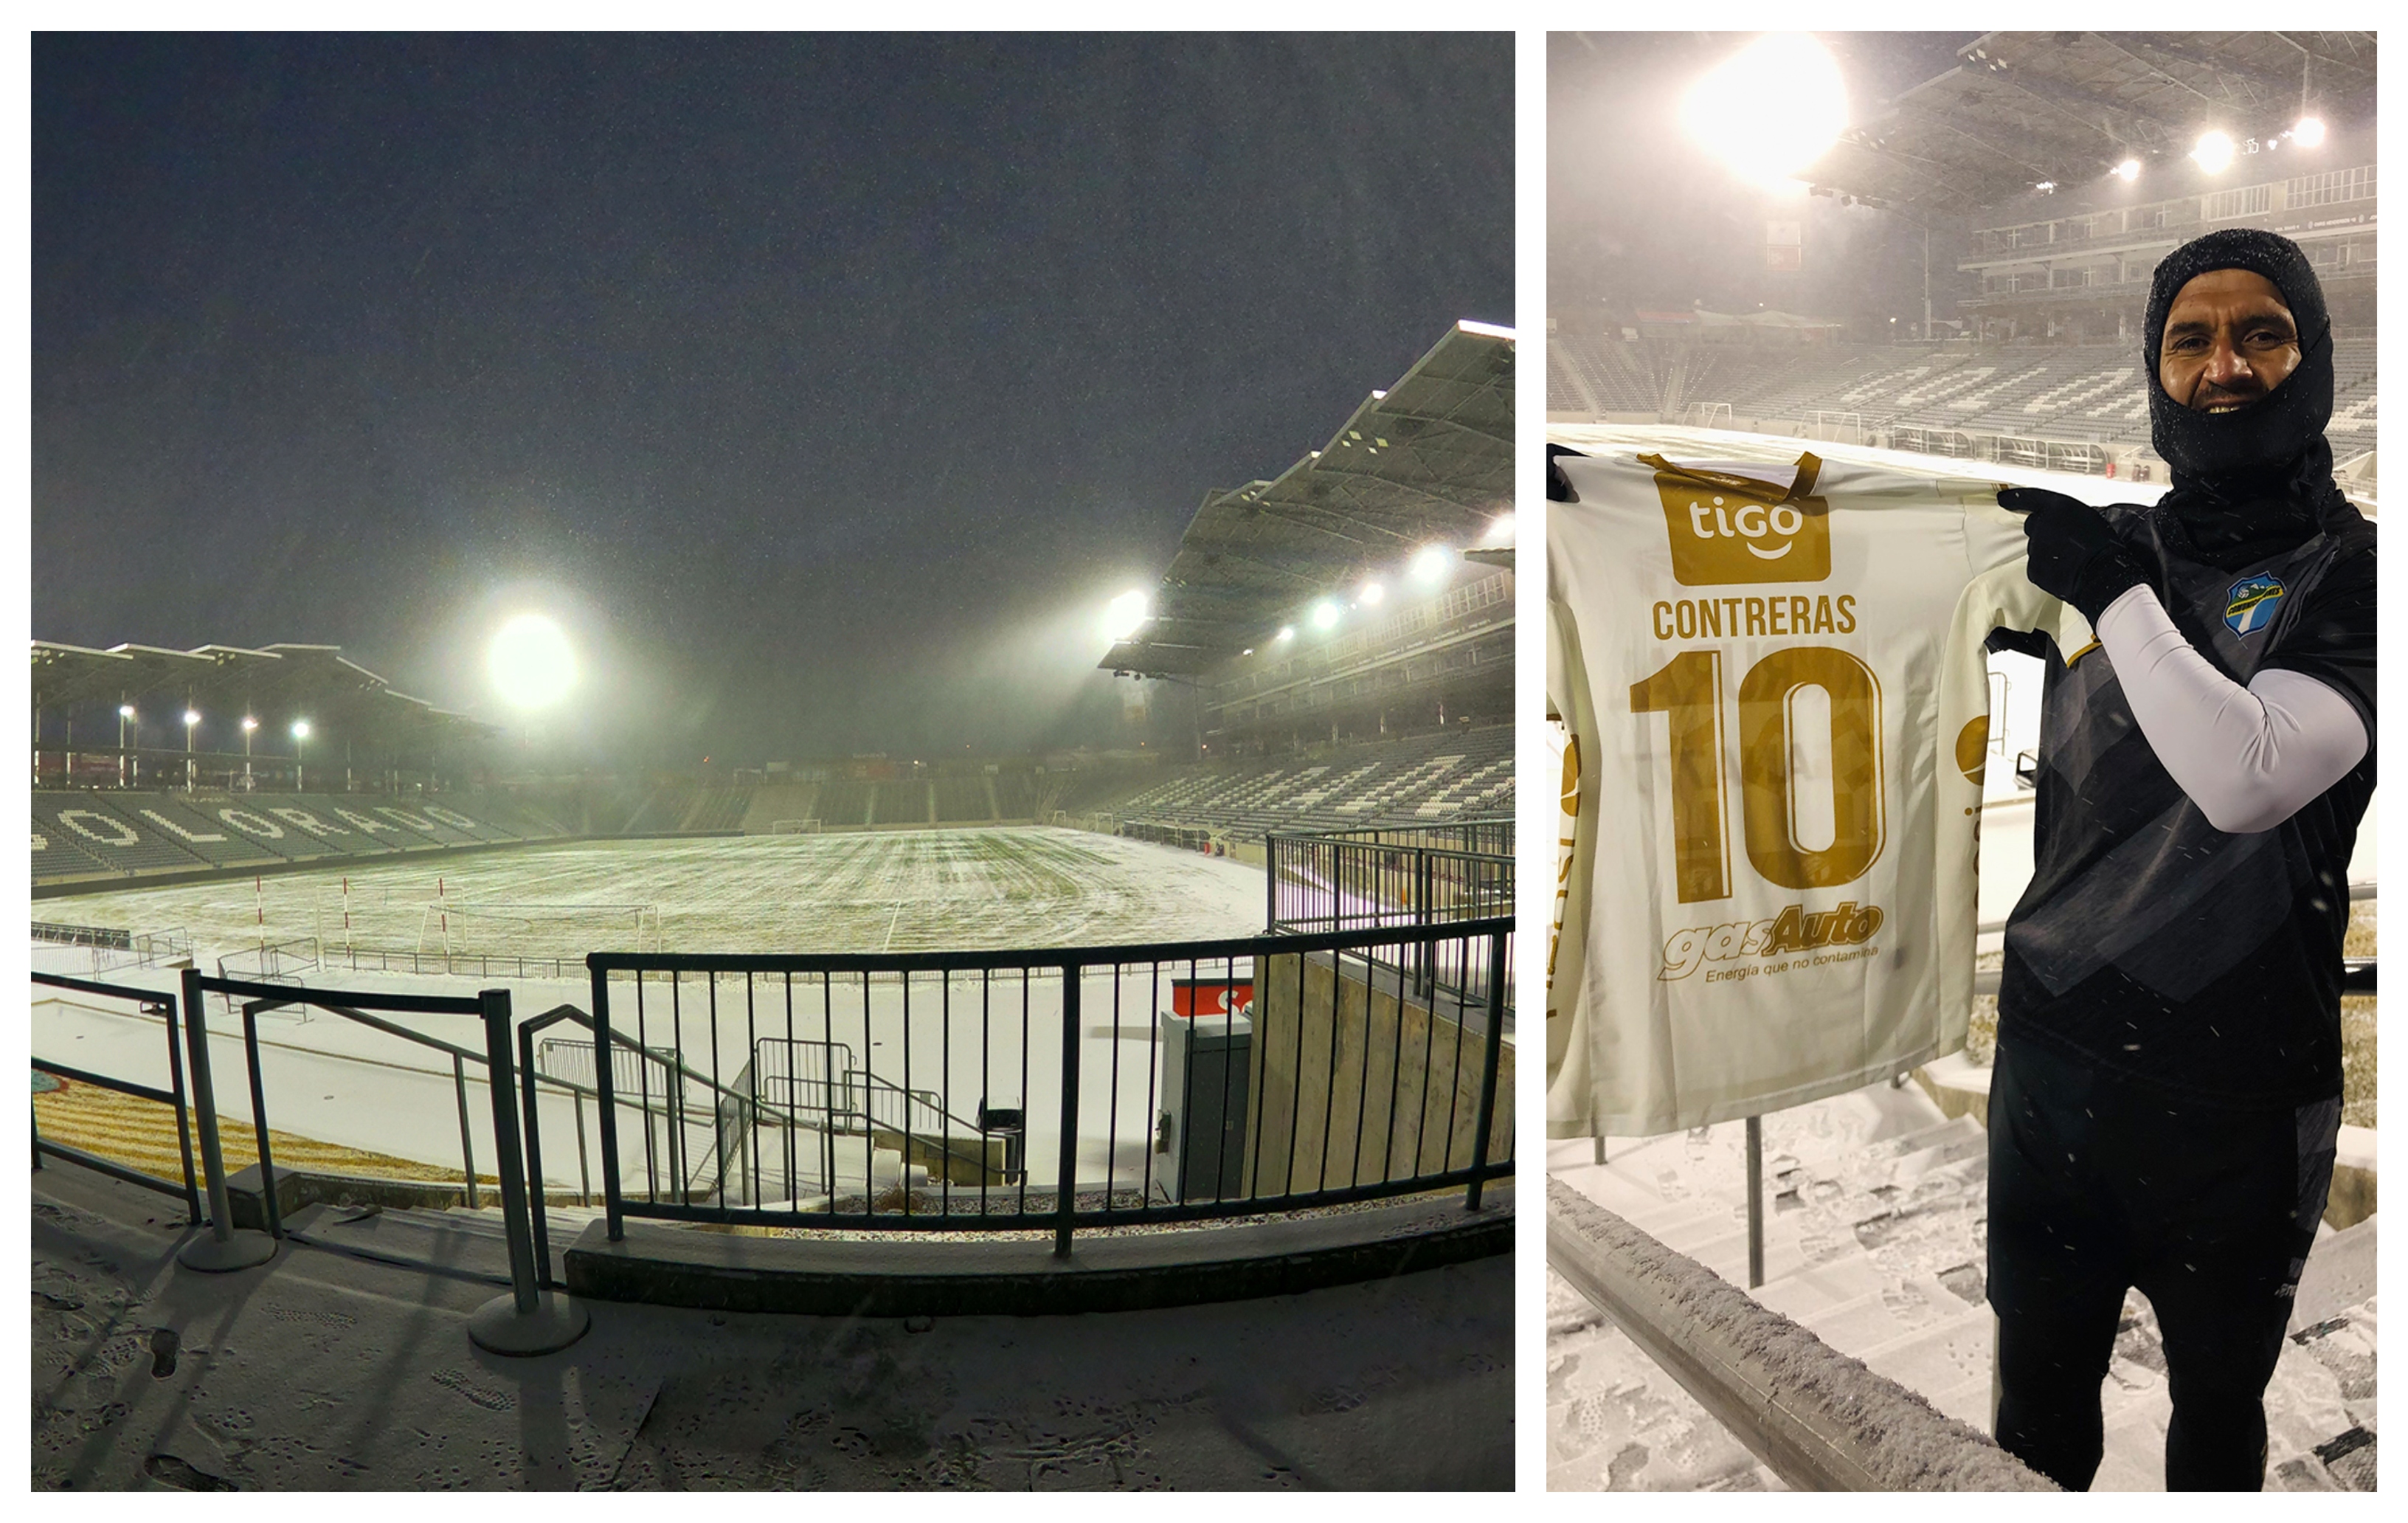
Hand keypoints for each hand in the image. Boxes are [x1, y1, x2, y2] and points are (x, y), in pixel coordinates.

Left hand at [1998, 487, 2147, 622]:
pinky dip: (2047, 569)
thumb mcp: (2087, 517)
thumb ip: (2066, 516)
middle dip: (2043, 531)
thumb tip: (2057, 521)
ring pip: (2036, 547)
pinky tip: (2064, 571)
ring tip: (2069, 559)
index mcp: (2057, 507)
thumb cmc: (2103, 544)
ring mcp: (2035, 547)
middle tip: (2062, 541)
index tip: (2003, 499)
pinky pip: (2037, 566)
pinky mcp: (2034, 568)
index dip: (2014, 499)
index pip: (2029, 498)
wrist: (2102, 573)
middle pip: (2032, 525)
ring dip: (2047, 551)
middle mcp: (2041, 524)